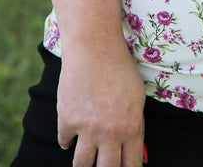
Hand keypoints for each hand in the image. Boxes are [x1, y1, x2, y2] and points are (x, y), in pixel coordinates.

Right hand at [57, 38, 145, 166]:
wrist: (94, 47)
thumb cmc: (119, 68)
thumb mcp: (137, 97)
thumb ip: (135, 125)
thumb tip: (136, 152)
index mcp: (131, 127)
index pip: (131, 166)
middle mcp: (110, 133)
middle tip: (102, 164)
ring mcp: (87, 129)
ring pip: (81, 166)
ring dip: (84, 162)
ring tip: (87, 157)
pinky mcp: (67, 121)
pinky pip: (65, 143)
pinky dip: (68, 139)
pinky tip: (72, 131)